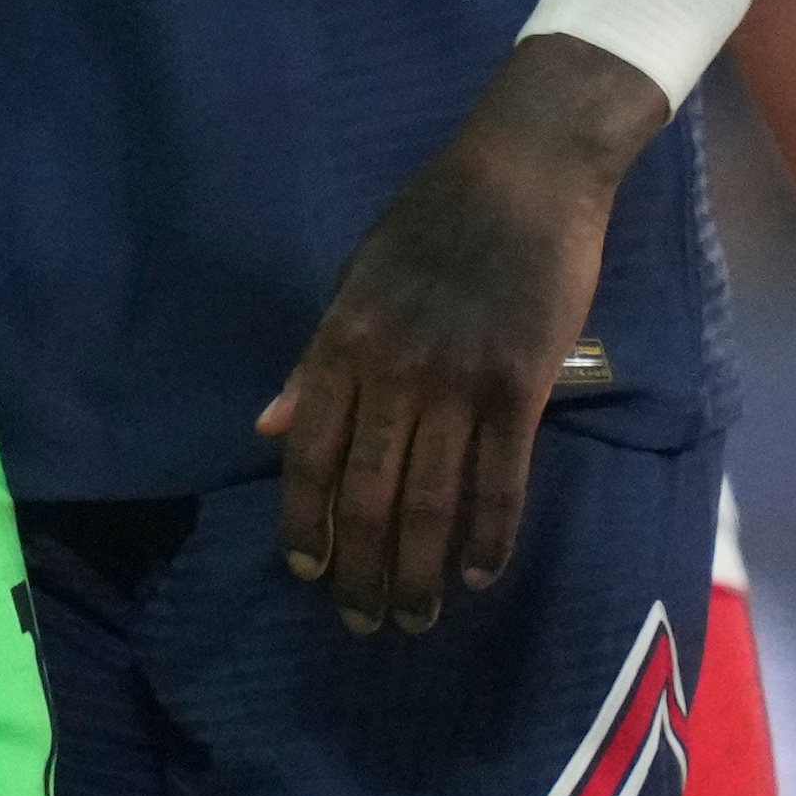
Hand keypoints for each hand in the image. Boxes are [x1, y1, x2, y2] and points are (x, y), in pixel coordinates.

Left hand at [263, 38, 655, 632]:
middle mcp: (394, 370)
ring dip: (419, 573)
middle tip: (364, 624)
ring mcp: (460, 381)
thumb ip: (317, 361)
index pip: (308, 455)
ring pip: (431, 502)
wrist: (525, 172)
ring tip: (415, 619)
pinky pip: (501, 481)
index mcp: (343, 341)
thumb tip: (270, 427)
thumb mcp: (354, 279)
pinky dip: (488, 538)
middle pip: (368, 495)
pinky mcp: (522, 386)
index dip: (303, 523)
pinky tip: (476, 576)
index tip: (306, 574)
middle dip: (361, 571)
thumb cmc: (432, 220)